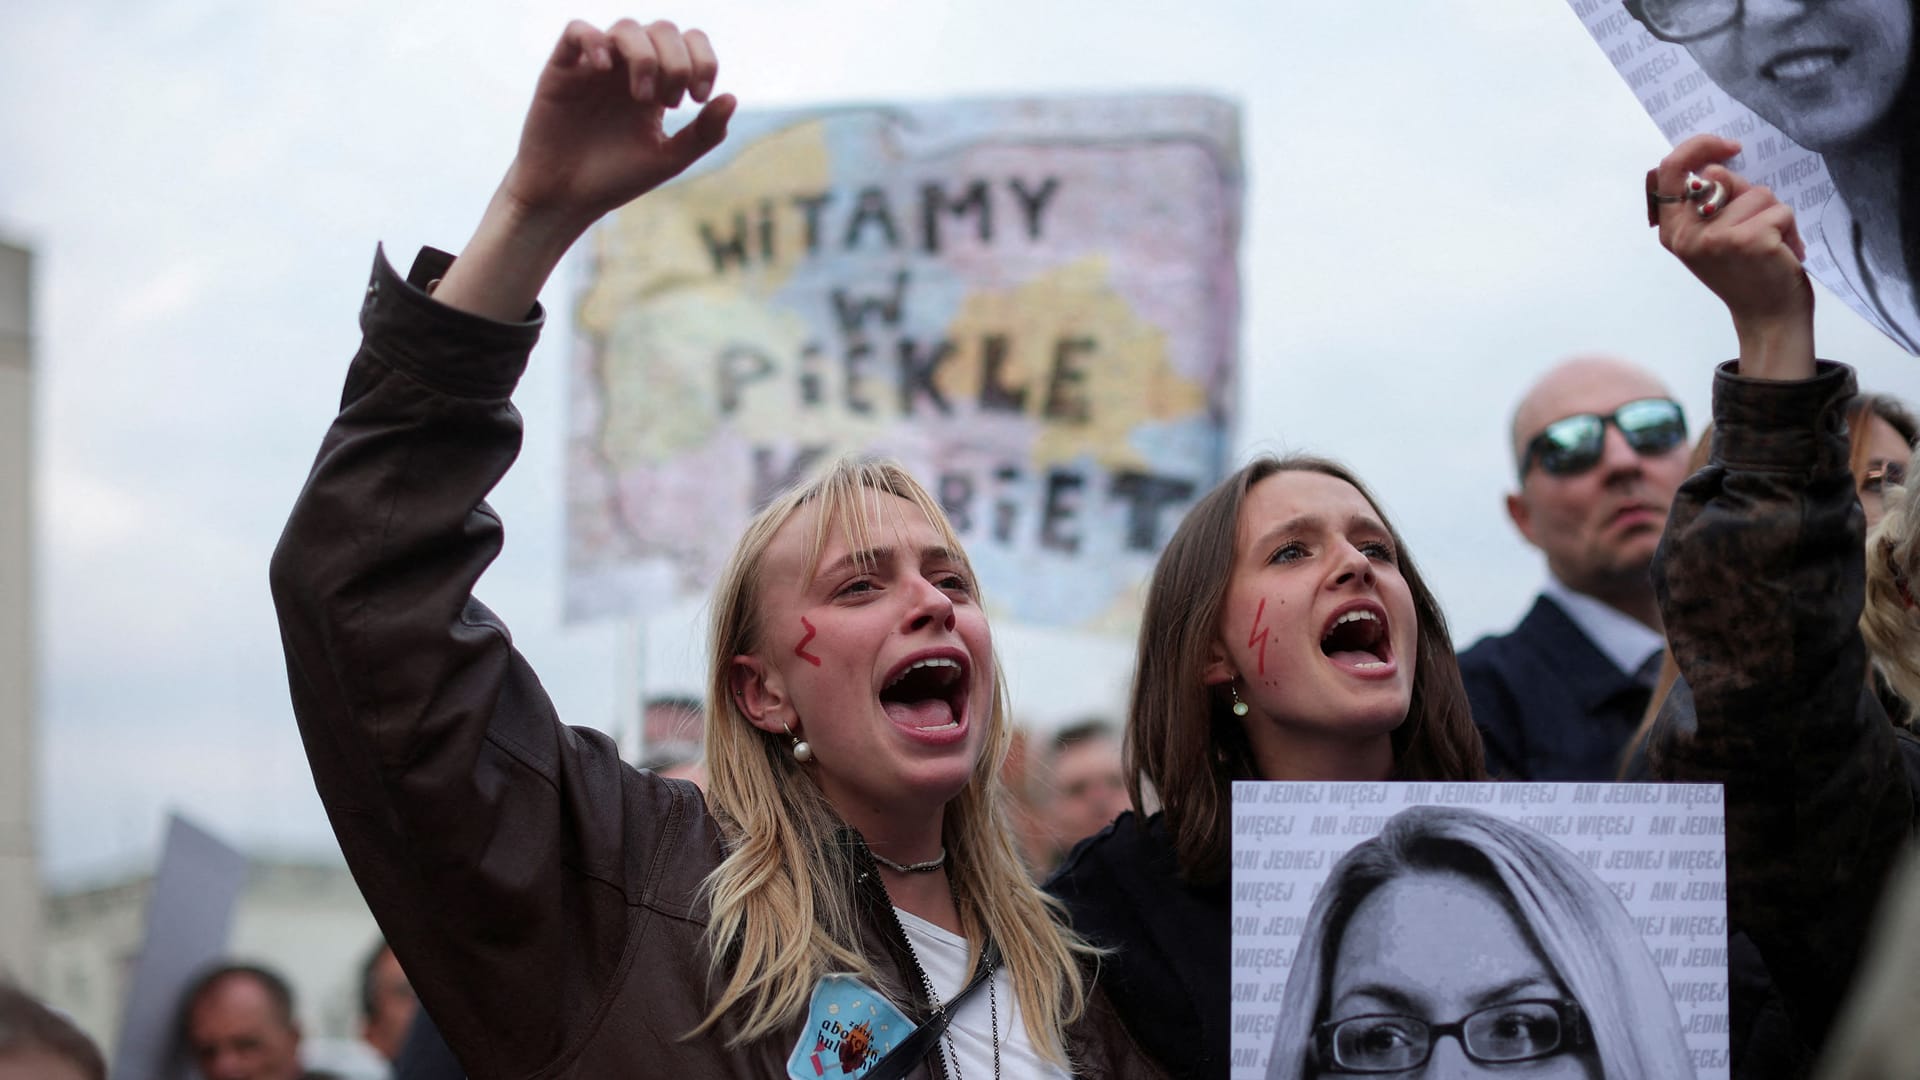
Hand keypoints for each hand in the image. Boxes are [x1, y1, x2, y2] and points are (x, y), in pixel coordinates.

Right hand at [503, 19, 735, 230]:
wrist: (567, 197)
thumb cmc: (616, 178)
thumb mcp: (668, 159)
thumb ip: (704, 133)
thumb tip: (731, 97)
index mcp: (658, 83)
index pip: (689, 42)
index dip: (703, 60)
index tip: (698, 98)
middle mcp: (628, 68)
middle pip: (663, 29)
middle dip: (676, 62)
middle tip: (670, 102)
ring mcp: (595, 65)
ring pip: (626, 27)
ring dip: (645, 57)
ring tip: (644, 97)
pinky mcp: (562, 70)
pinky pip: (577, 31)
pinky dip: (594, 41)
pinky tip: (605, 68)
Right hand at [1651, 134, 1814, 378]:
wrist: (1767, 317)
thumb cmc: (1746, 272)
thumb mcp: (1714, 234)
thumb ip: (1711, 200)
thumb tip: (1718, 168)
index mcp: (1673, 230)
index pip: (1670, 171)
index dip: (1697, 148)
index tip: (1728, 147)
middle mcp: (1686, 235)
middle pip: (1723, 178)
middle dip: (1748, 194)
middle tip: (1754, 227)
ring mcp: (1716, 238)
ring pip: (1758, 194)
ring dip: (1774, 215)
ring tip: (1772, 245)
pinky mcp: (1749, 240)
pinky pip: (1780, 211)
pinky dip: (1790, 229)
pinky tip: (1784, 253)